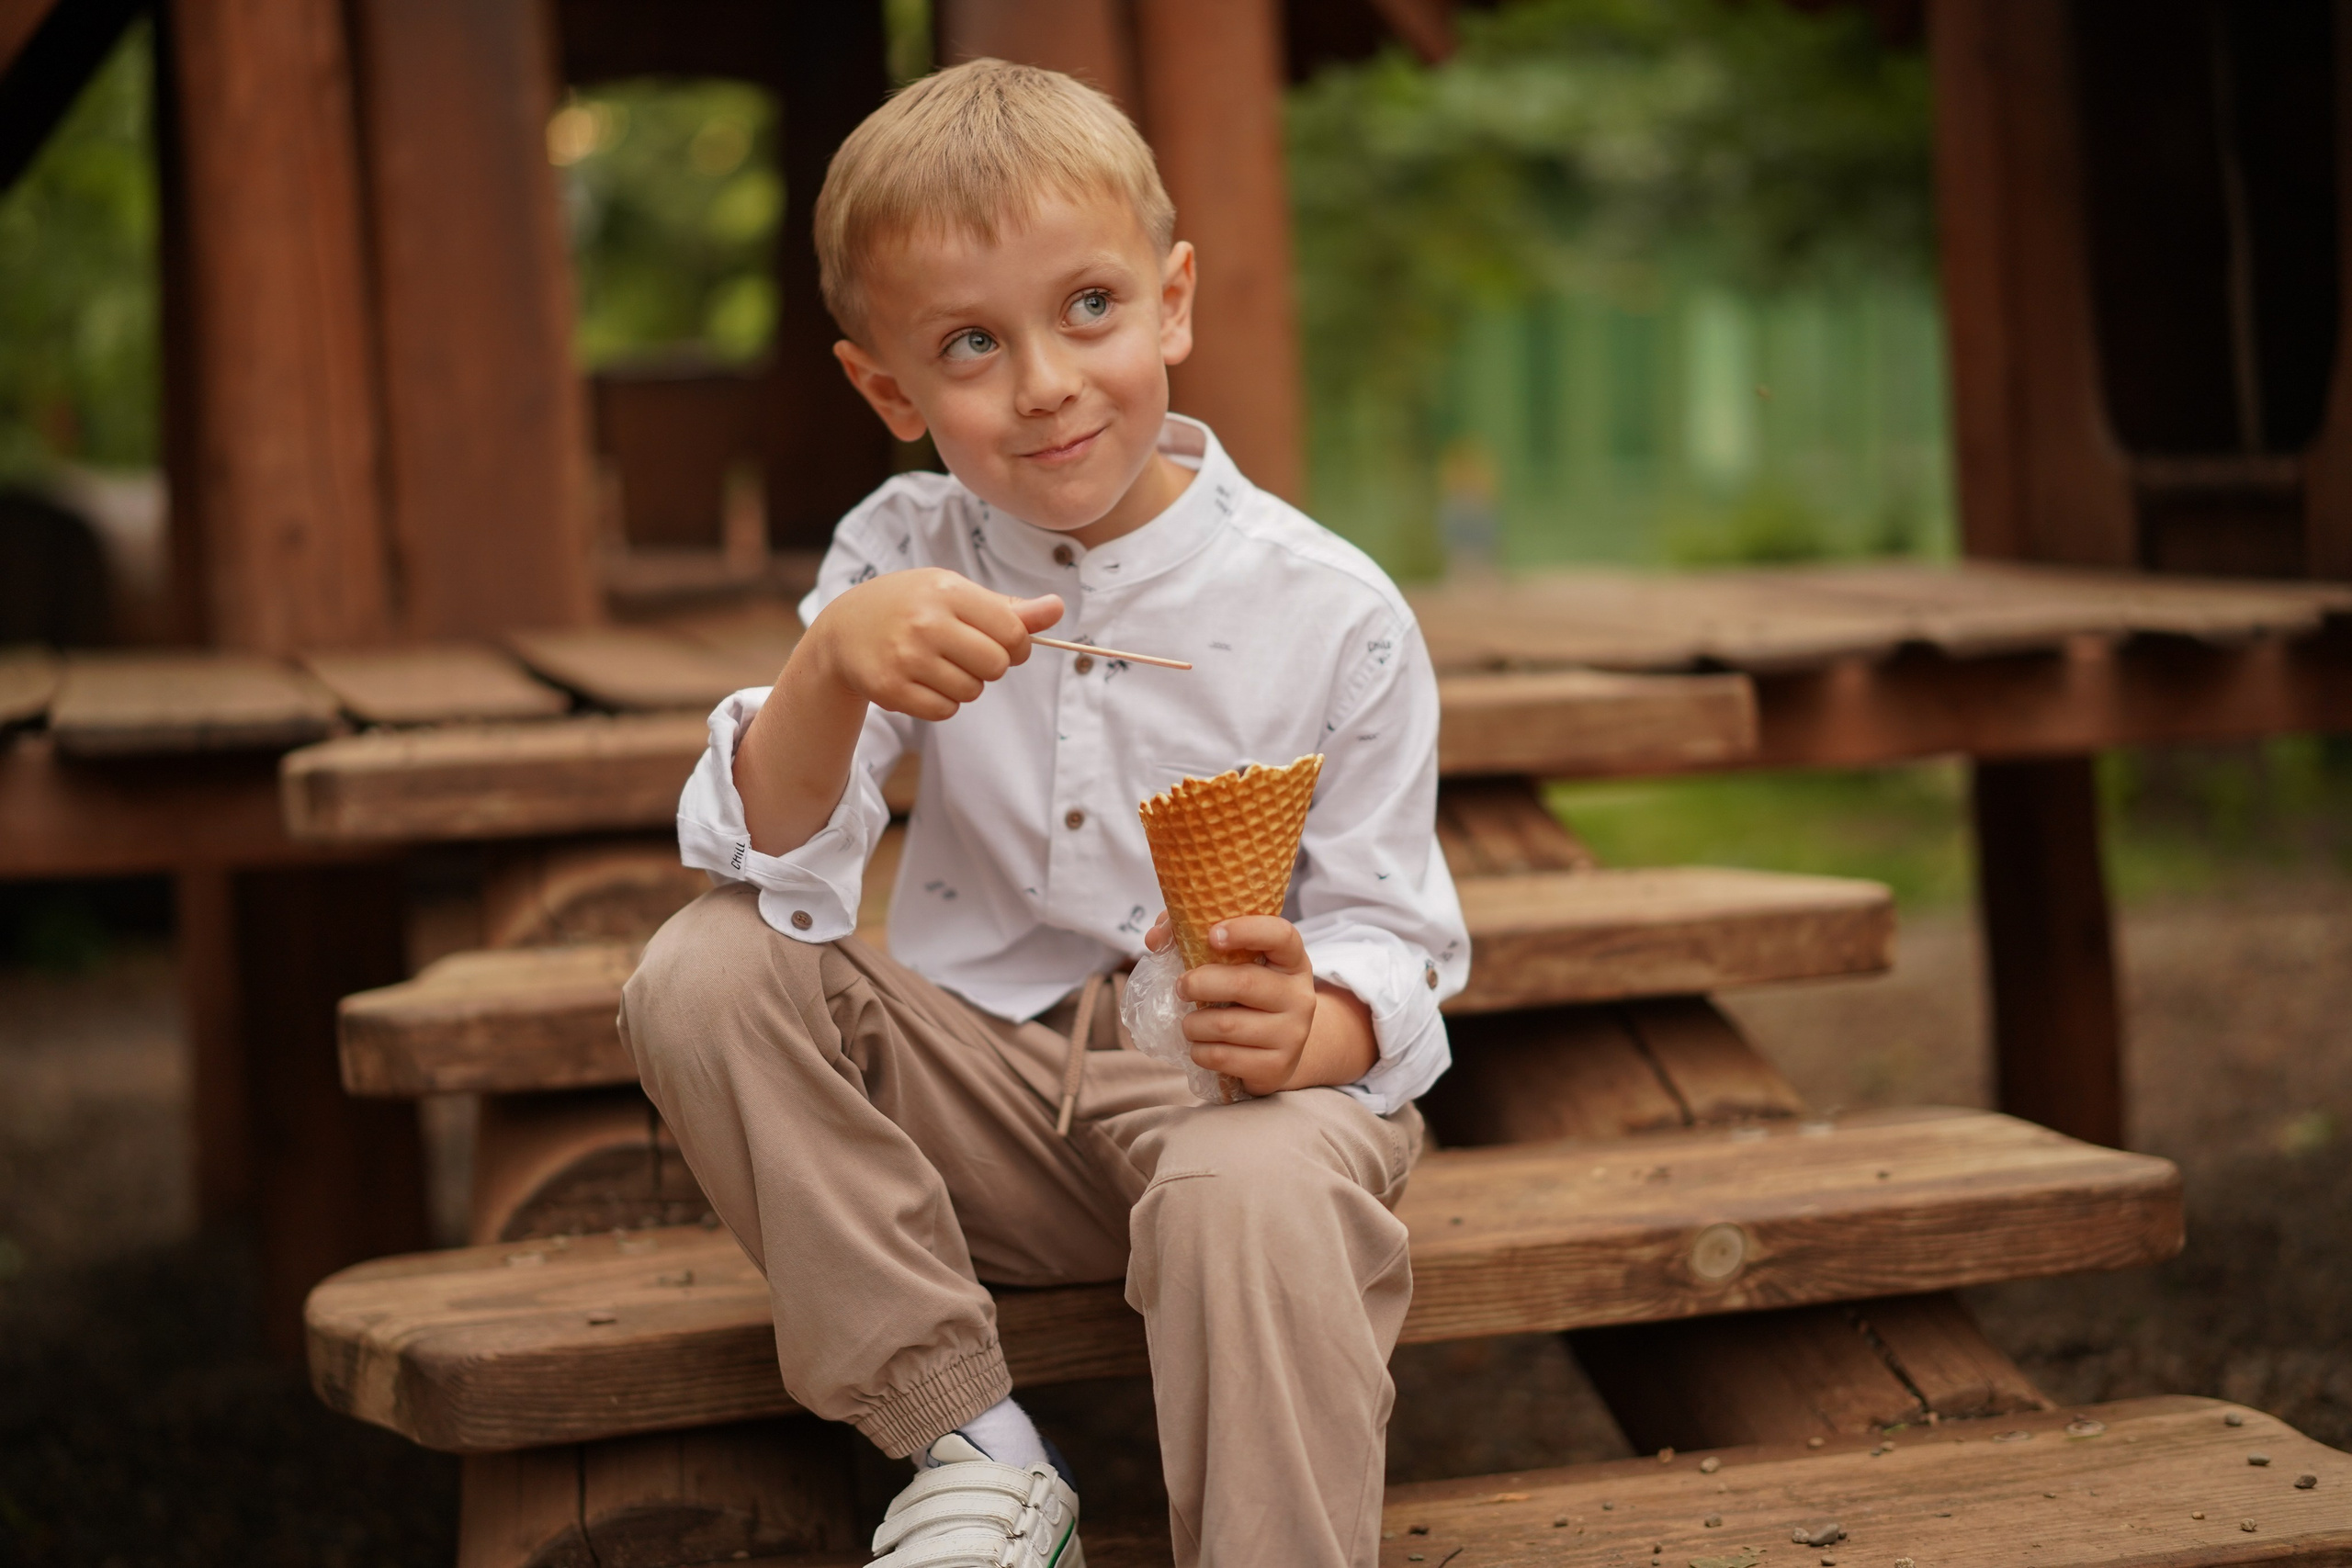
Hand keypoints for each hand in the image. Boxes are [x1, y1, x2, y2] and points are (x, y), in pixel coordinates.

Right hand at [809, 568, 1062, 721]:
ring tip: (937, 665)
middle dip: (991, 666)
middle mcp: (925, 621)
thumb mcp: (954, 593)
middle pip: (996, 666)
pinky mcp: (890, 688)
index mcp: (946, 590)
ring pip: (971, 691)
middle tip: (966, 655)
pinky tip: (921, 681)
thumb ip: (1007, 607)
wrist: (843, 630)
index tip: (1004, 643)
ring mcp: (906, 656)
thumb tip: (1057, 609)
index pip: (1012, 631)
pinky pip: (944, 710)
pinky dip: (941, 703)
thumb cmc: (911, 606)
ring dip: (964, 685)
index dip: (1018, 644)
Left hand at [1169, 915, 1321, 1096]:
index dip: (1246, 930)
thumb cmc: (1245, 996)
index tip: (1211, 935)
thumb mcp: (1233, 964)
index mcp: (1292, 960)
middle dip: (1199, 983)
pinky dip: (1199, 1052)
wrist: (1275, 1050)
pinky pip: (1223, 1057)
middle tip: (1181, 987)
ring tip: (1190, 1023)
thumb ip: (1192, 938)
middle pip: (1244, 983)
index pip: (1280, 935)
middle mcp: (1299, 995)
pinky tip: (1200, 1047)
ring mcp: (1292, 1034)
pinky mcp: (1277, 1067)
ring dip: (1193, 1024)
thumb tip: (1155, 938)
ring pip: (1227, 1025)